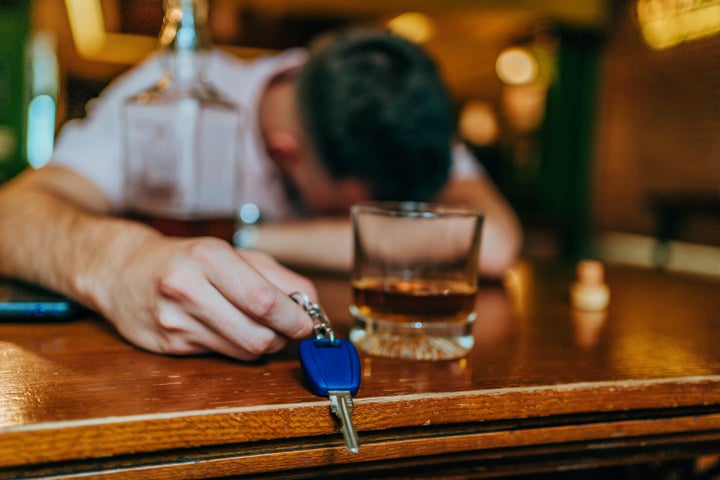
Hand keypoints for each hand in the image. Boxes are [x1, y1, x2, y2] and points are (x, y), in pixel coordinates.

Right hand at [93, 236, 315, 360]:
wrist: (122, 271)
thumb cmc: (187, 259)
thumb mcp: (232, 254)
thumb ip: (276, 276)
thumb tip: (312, 303)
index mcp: (209, 257)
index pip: (263, 300)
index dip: (294, 317)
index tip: (309, 322)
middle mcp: (188, 289)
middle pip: (257, 334)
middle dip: (284, 336)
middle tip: (290, 328)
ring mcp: (175, 321)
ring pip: (243, 351)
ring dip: (264, 344)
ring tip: (262, 327)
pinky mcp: (169, 346)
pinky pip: (221, 356)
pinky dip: (237, 347)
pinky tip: (230, 330)